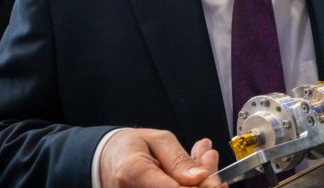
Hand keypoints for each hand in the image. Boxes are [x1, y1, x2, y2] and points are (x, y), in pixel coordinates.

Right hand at [100, 129, 223, 187]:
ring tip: (201, 169)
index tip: (218, 182)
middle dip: (202, 186)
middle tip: (213, 171)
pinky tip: (189, 179)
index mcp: (132, 172)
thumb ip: (180, 160)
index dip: (199, 187)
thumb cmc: (131, 148)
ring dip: (195, 187)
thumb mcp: (158, 141)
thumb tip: (202, 178)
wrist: (105, 161)